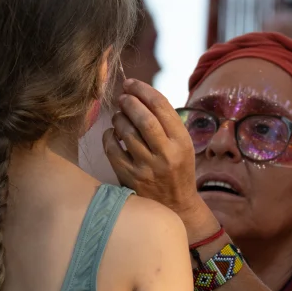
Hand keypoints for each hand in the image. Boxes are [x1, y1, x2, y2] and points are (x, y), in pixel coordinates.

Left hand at [103, 79, 219, 239]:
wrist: (175, 206)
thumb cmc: (176, 168)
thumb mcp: (182, 145)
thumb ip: (166, 122)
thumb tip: (139, 94)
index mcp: (182, 142)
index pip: (162, 107)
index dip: (143, 90)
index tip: (132, 84)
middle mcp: (166, 155)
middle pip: (143, 118)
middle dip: (129, 102)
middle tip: (122, 97)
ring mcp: (147, 168)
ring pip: (126, 132)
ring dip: (118, 118)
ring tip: (118, 115)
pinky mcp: (130, 178)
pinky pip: (112, 149)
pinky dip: (108, 136)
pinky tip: (112, 133)